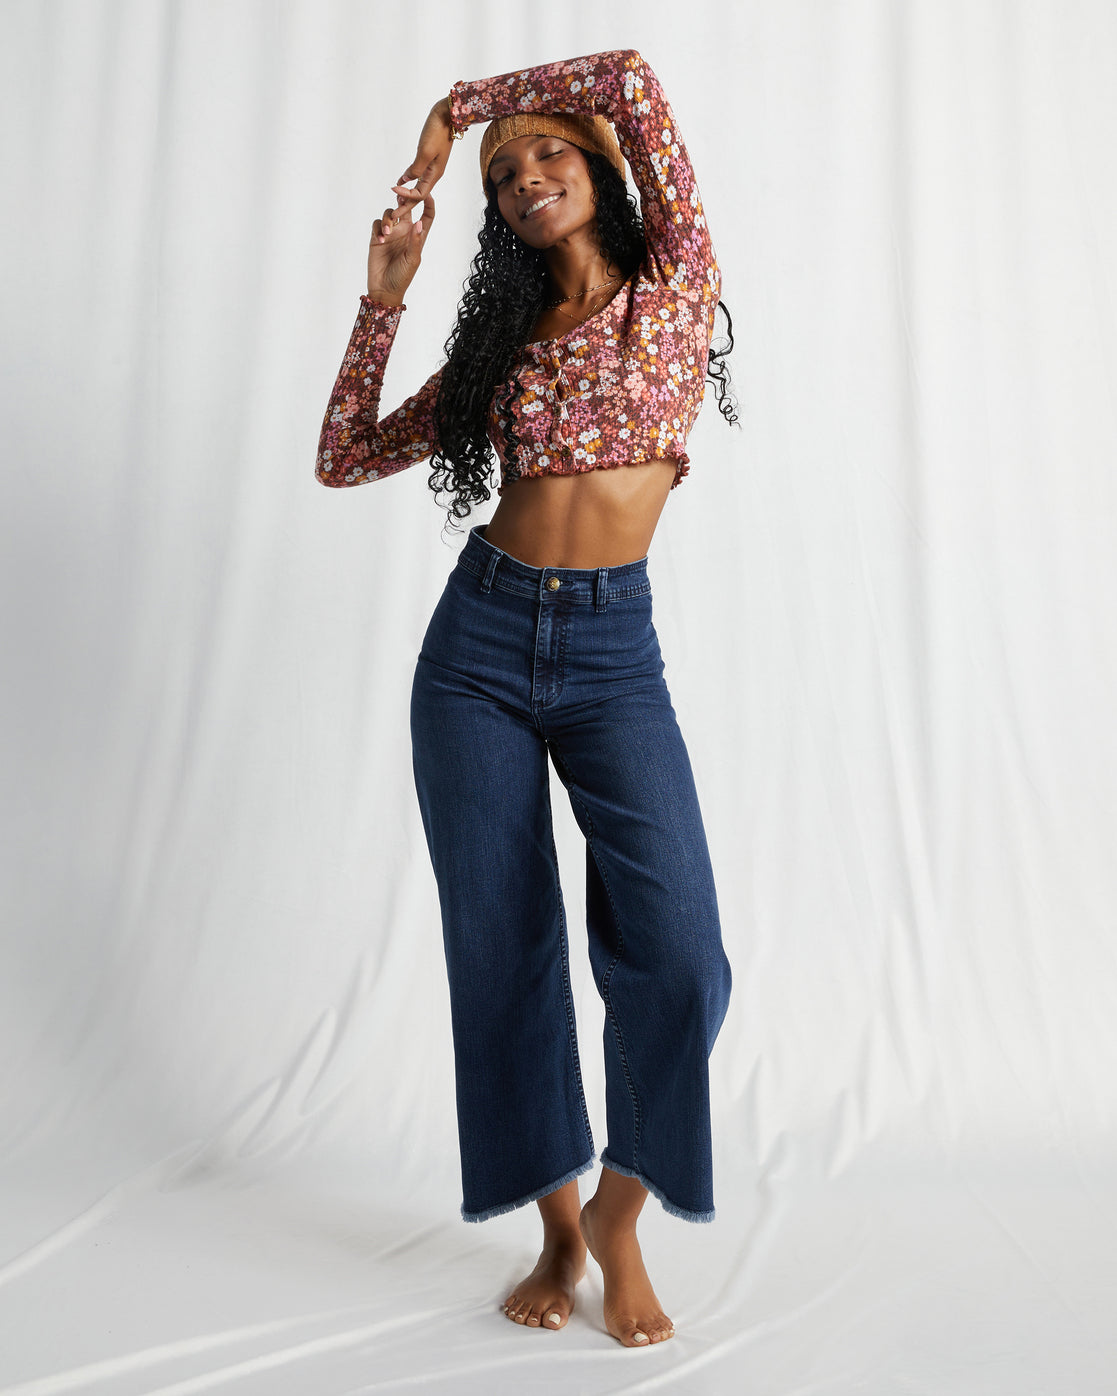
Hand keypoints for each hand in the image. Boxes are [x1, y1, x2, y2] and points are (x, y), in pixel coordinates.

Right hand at [366, 187, 434, 304]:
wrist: (385, 288)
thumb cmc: (402, 277)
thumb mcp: (413, 259)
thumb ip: (415, 241)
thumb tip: (419, 222)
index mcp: (417, 236)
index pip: (426, 216)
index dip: (429, 204)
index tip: (427, 195)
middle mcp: (404, 232)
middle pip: (406, 209)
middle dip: (404, 201)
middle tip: (401, 198)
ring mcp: (391, 234)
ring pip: (389, 213)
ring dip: (388, 219)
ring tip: (387, 234)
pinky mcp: (377, 237)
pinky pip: (377, 224)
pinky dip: (379, 228)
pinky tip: (381, 239)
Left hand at [398, 98, 454, 196]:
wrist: (449, 115)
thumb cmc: (438, 131)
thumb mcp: (425, 151)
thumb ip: (416, 168)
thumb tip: (406, 181)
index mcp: (435, 174)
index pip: (419, 194)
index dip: (406, 196)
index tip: (393, 190)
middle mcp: (434, 174)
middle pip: (419, 195)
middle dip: (406, 205)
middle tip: (393, 215)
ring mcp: (433, 167)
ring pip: (418, 186)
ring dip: (407, 195)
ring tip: (396, 200)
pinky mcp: (430, 159)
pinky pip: (419, 175)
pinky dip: (409, 180)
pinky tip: (401, 181)